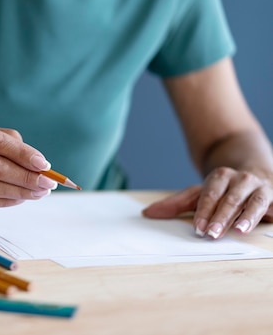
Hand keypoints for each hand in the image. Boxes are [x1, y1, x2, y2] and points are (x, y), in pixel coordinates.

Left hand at [143, 167, 272, 238]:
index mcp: (220, 177)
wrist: (257, 175)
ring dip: (245, 217)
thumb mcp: (199, 195)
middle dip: (220, 217)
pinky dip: (265, 216)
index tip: (198, 227)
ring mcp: (260, 188)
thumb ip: (175, 204)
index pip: (209, 194)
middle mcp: (241, 180)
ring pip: (252, 202)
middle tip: (211, 234)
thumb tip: (147, 213)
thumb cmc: (224, 190)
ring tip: (238, 231)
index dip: (203, 211)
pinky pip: (269, 207)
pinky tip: (263, 225)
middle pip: (229, 199)